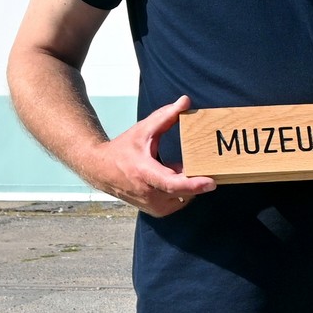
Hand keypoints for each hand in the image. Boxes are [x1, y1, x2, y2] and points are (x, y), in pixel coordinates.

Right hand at [79, 95, 216, 216]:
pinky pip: (178, 202)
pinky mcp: (156, 211)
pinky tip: (171, 178)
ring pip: (184, 198)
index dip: (194, 185)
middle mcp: (149, 194)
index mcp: (145, 174)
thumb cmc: (123, 150)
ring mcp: (152, 206)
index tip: (212, 183)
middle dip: (194, 178)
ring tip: (174, 168)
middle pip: (184, 191)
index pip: (173, 184)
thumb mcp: (144, 130)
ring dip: (186, 184)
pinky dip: (180, 191)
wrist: (101, 170)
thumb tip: (185, 101)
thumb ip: (166, 116)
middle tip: (197, 164)